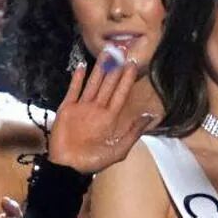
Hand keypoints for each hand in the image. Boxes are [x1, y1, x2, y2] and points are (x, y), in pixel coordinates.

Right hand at [48, 54, 154, 173]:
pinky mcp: (67, 108)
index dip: (127, 79)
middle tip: (121, 50)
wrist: (68, 166)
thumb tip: (150, 117)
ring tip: (105, 53)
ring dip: (98, 69)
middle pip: (108, 84)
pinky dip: (77, 79)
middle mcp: (97, 109)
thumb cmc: (94, 161)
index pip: (121, 93)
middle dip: (115, 68)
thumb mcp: (119, 149)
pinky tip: (81, 67)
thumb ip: (133, 132)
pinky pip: (73, 91)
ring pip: (92, 84)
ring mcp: (82, 107)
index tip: (133, 64)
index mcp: (110, 117)